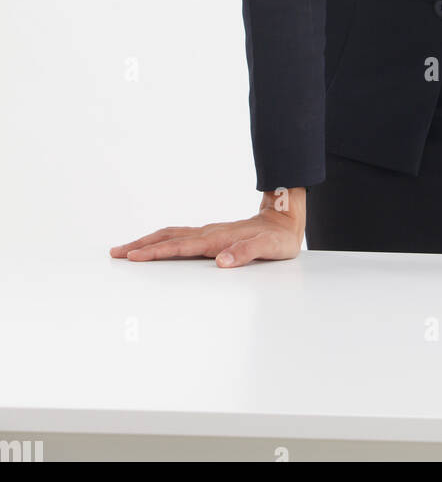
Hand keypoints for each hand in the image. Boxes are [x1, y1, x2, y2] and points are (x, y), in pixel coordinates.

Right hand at [109, 188, 305, 266]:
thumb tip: (221, 262)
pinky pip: (179, 237)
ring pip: (171, 235)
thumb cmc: (278, 238)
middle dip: (141, 245)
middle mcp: (209, 233)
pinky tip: (155, 245)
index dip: (156, 253)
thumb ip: (246, 253)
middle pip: (168, 238)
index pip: (180, 247)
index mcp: (217, 239)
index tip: (134, 257)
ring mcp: (208, 232)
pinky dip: (161, 240)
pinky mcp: (210, 235)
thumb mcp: (268, 248)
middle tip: (116, 252)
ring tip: (126, 249)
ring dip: (148, 241)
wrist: (285, 219)